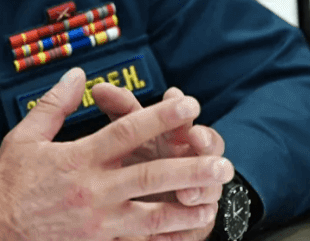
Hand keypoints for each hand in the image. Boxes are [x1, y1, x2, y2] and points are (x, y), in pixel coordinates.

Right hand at [0, 68, 233, 240]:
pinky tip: (186, 232)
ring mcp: (99, 223)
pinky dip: (165, 237)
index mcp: (78, 159)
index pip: (127, 132)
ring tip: (214, 200)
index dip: (161, 117)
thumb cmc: (8, 184)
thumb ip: (55, 105)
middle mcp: (94, 191)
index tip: (188, 104)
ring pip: (154, 215)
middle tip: (221, 162)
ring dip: (187, 207)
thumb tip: (78, 75)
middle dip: (190, 167)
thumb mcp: (25, 138)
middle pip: (151, 176)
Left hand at [93, 83, 226, 239]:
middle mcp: (194, 157)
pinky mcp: (199, 217)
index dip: (180, 105)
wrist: (146, 196)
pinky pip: (203, 219)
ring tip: (187, 193)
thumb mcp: (131, 131)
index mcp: (178, 133)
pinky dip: (197, 220)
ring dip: (202, 186)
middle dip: (205, 140)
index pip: (185, 114)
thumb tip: (98, 88)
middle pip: (209, 145)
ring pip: (211, 185)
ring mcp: (201, 186)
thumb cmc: (140, 154)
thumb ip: (119, 109)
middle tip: (196, 136)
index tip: (172, 95)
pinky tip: (190, 222)